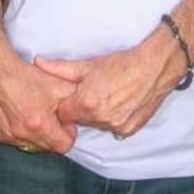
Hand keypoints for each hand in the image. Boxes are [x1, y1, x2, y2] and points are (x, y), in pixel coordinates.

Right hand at [0, 43, 78, 153]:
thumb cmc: (26, 76)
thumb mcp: (58, 84)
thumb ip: (75, 101)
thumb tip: (82, 111)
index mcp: (39, 124)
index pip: (64, 146)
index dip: (68, 134)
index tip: (65, 122)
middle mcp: (23, 133)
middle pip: (49, 147)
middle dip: (54, 134)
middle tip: (51, 116)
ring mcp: (9, 136)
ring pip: (32, 145)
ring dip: (38, 134)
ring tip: (36, 114)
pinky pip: (17, 140)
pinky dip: (23, 132)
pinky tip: (22, 115)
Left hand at [37, 41, 180, 138]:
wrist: (154, 67)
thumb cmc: (121, 64)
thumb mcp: (88, 64)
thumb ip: (60, 68)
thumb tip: (38, 63)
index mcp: (86, 104)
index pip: (63, 115)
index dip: (66, 105)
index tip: (72, 95)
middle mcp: (100, 119)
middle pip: (80, 121)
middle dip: (81, 110)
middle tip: (91, 92)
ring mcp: (116, 127)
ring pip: (96, 125)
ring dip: (97, 115)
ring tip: (107, 96)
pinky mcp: (129, 130)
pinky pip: (113, 129)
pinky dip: (113, 119)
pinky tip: (118, 104)